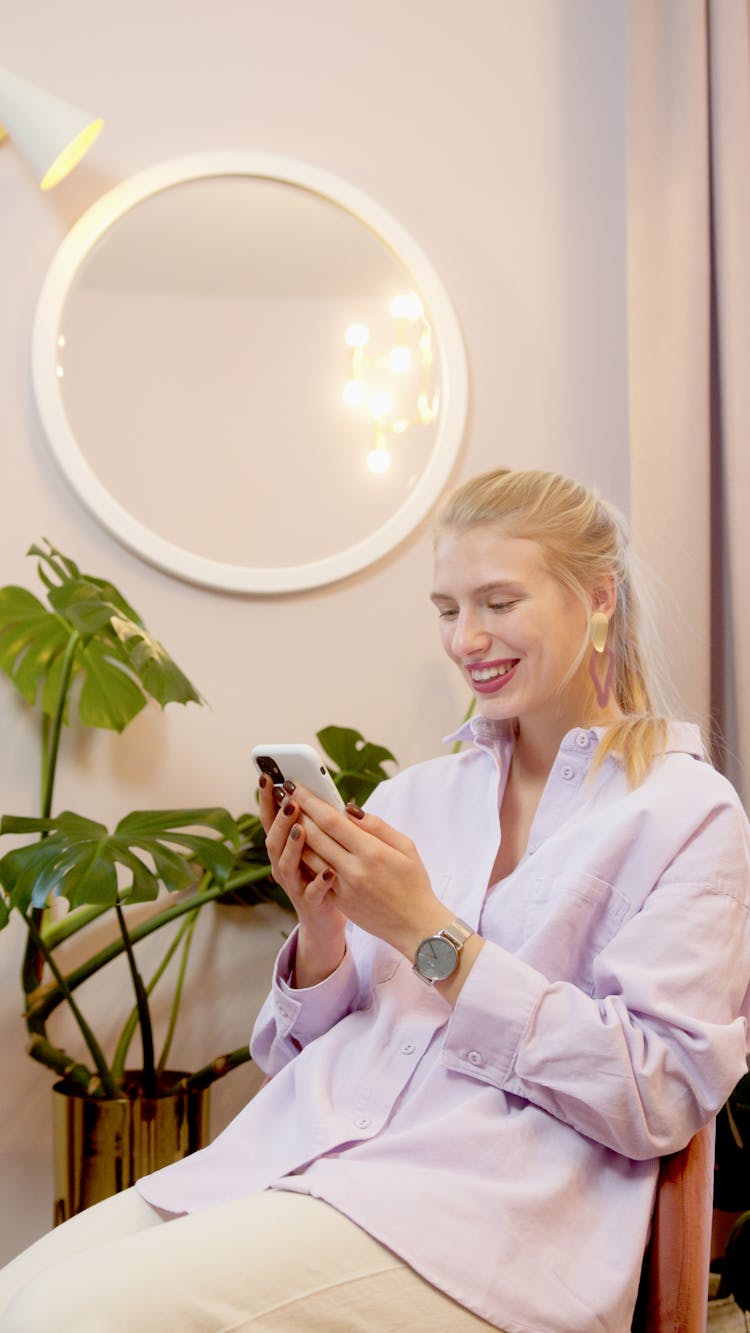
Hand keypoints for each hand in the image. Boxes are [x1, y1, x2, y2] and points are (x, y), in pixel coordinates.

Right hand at [257, 775, 345, 985]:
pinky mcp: (310, 903)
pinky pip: (312, 893)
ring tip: (302, 829)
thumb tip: (315, 789)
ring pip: (286, 865)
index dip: (267, 798)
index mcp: (282, 847)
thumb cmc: (321, 874)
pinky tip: (329, 871)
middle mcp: (281, 865)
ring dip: (293, 846)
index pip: (269, 818)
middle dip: (280, 819)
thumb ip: (311, 822)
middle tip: (290, 800)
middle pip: (273, 840)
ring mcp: (293, 885)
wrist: (324, 919)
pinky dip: (319, 882)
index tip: (268, 776)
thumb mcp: (313, 845)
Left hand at [287, 785, 452, 960]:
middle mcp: (354, 869)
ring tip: (288, 817)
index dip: (311, 802)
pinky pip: (314, 876)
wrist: (415, 925)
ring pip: (309, 856)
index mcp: (372, 852)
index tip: (298, 787)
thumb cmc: (413, 882)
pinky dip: (304, 858)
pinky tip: (298, 845)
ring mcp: (343, 888)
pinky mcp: (338, 901)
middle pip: (314, 836)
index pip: (332, 821)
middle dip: (297, 813)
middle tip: (286, 797)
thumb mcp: (406, 847)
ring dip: (296, 834)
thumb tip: (350, 809)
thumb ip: (377, 826)